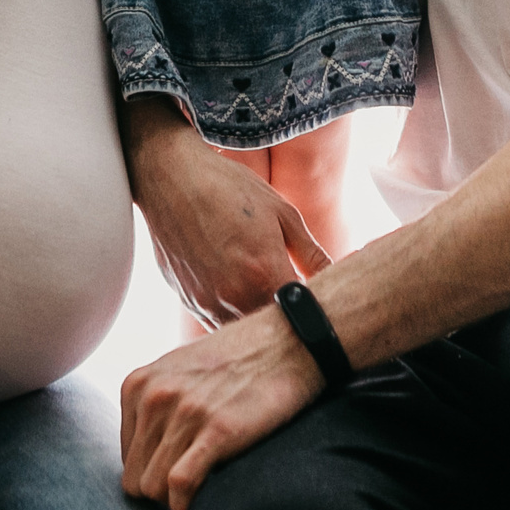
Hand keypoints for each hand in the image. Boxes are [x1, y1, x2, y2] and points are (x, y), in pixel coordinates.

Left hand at [121, 306, 322, 509]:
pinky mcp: (218, 430)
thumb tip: (145, 452)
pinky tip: (204, 499)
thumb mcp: (180, 370)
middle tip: (191, 487)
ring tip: (201, 491)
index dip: (153, 471)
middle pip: (135, 478)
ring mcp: (185, 413)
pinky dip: (187, 504)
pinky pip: (180, 485)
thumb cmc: (238, 360)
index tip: (179, 470)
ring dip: (176, 500)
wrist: (289, 341)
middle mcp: (155, 397)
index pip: (126, 457)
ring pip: (153, 487)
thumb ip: (156, 404)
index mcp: (139, 384)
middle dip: (161, 490)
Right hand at [125, 97, 329, 326]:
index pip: (302, 317)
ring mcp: (206, 304)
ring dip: (258, 321)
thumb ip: (313, 255)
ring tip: (261, 289)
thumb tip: (337, 278)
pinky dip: (232, 314)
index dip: (314, 313)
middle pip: (271, 331)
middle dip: (287, 321)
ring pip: (243, 333)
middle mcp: (233, 298)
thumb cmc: (229, 188)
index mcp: (264, 275)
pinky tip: (236, 286)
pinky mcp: (188, 301)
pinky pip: (217, 323)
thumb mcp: (283, 214)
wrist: (171, 176)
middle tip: (295, 298)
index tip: (318, 302)